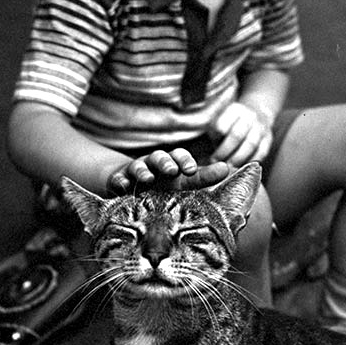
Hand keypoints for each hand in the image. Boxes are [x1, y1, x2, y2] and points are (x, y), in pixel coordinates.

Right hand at [106, 148, 229, 193]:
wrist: (132, 188)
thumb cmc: (164, 185)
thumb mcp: (185, 182)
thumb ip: (205, 176)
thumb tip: (228, 168)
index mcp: (171, 164)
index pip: (179, 156)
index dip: (184, 161)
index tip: (190, 170)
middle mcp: (153, 165)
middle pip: (159, 158)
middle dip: (165, 162)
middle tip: (171, 171)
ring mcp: (134, 172)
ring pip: (138, 167)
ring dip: (143, 171)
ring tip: (148, 178)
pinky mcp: (118, 182)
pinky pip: (118, 179)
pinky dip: (120, 181)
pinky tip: (124, 186)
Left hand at [209, 102, 272, 166]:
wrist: (256, 116)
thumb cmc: (231, 125)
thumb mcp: (220, 122)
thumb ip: (214, 135)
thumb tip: (211, 158)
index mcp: (233, 109)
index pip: (222, 124)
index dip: (215, 140)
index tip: (210, 152)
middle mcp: (249, 115)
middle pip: (236, 135)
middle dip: (226, 152)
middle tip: (218, 163)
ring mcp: (260, 126)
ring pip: (250, 144)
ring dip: (238, 159)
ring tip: (229, 168)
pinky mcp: (268, 138)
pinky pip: (261, 152)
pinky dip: (251, 162)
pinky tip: (242, 168)